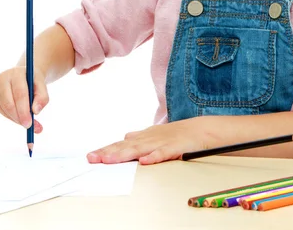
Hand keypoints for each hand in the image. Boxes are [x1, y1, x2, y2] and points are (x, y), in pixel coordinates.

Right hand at [0, 66, 48, 132]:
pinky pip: (3, 112)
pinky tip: (20, 115)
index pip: (19, 93)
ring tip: (28, 121)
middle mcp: (2, 79)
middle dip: (19, 117)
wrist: (24, 75)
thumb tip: (36, 111)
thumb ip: (42, 97)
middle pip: (9, 103)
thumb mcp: (42, 85)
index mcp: (16, 73)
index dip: (24, 110)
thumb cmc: (34, 81)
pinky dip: (12, 117)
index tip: (30, 123)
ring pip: (5, 109)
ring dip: (17, 118)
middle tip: (29, 126)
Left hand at [87, 117, 217, 164]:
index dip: (106, 150)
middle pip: (126, 146)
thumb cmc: (177, 134)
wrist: (201, 130)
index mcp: (144, 137)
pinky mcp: (174, 147)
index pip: (121, 144)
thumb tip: (125, 137)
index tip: (91, 156)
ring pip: (140, 149)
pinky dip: (154, 157)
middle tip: (92, 158)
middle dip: (108, 152)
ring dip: (124, 154)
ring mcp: (161, 142)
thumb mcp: (155, 134)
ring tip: (109, 160)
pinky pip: (163, 153)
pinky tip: (144, 162)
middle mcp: (149, 138)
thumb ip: (140, 137)